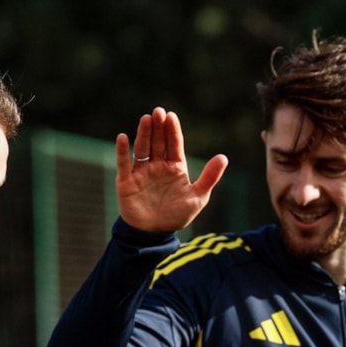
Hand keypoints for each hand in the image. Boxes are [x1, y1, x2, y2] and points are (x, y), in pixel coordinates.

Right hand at [115, 107, 227, 231]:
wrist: (154, 235)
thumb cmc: (176, 216)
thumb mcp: (197, 198)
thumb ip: (209, 177)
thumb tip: (224, 157)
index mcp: (175, 167)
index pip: (174, 144)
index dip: (172, 130)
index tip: (171, 116)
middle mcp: (157, 166)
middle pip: (157, 142)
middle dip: (158, 127)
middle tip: (158, 111)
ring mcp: (141, 172)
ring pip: (141, 148)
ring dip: (143, 134)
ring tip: (146, 119)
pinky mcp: (126, 181)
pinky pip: (123, 163)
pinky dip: (122, 151)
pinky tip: (123, 137)